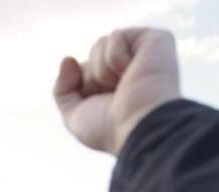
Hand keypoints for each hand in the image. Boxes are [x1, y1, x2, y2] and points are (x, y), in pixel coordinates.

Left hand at [54, 28, 179, 154]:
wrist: (139, 127)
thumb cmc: (111, 128)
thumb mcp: (74, 116)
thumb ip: (62, 90)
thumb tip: (68, 59)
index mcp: (116, 85)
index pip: (83, 70)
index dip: (83, 87)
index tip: (102, 107)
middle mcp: (132, 68)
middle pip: (91, 55)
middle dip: (92, 77)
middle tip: (114, 96)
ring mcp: (145, 53)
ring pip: (101, 43)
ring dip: (103, 70)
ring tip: (124, 85)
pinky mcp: (156, 40)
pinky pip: (116, 36)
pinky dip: (115, 58)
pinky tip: (133, 72)